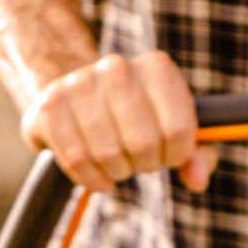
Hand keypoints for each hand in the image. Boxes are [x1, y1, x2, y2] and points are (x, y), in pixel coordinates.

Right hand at [21, 50, 218, 194]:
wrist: (82, 98)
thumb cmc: (140, 120)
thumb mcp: (176, 131)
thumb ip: (197, 155)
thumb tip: (197, 180)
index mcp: (157, 69)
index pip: (178, 131)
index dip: (175, 155)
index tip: (168, 153)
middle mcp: (117, 67)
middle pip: (142, 145)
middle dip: (145, 165)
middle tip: (139, 160)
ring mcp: (80, 82)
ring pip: (108, 155)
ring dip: (117, 173)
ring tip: (117, 164)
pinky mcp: (50, 104)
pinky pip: (76, 159)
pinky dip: (90, 178)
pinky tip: (97, 176)